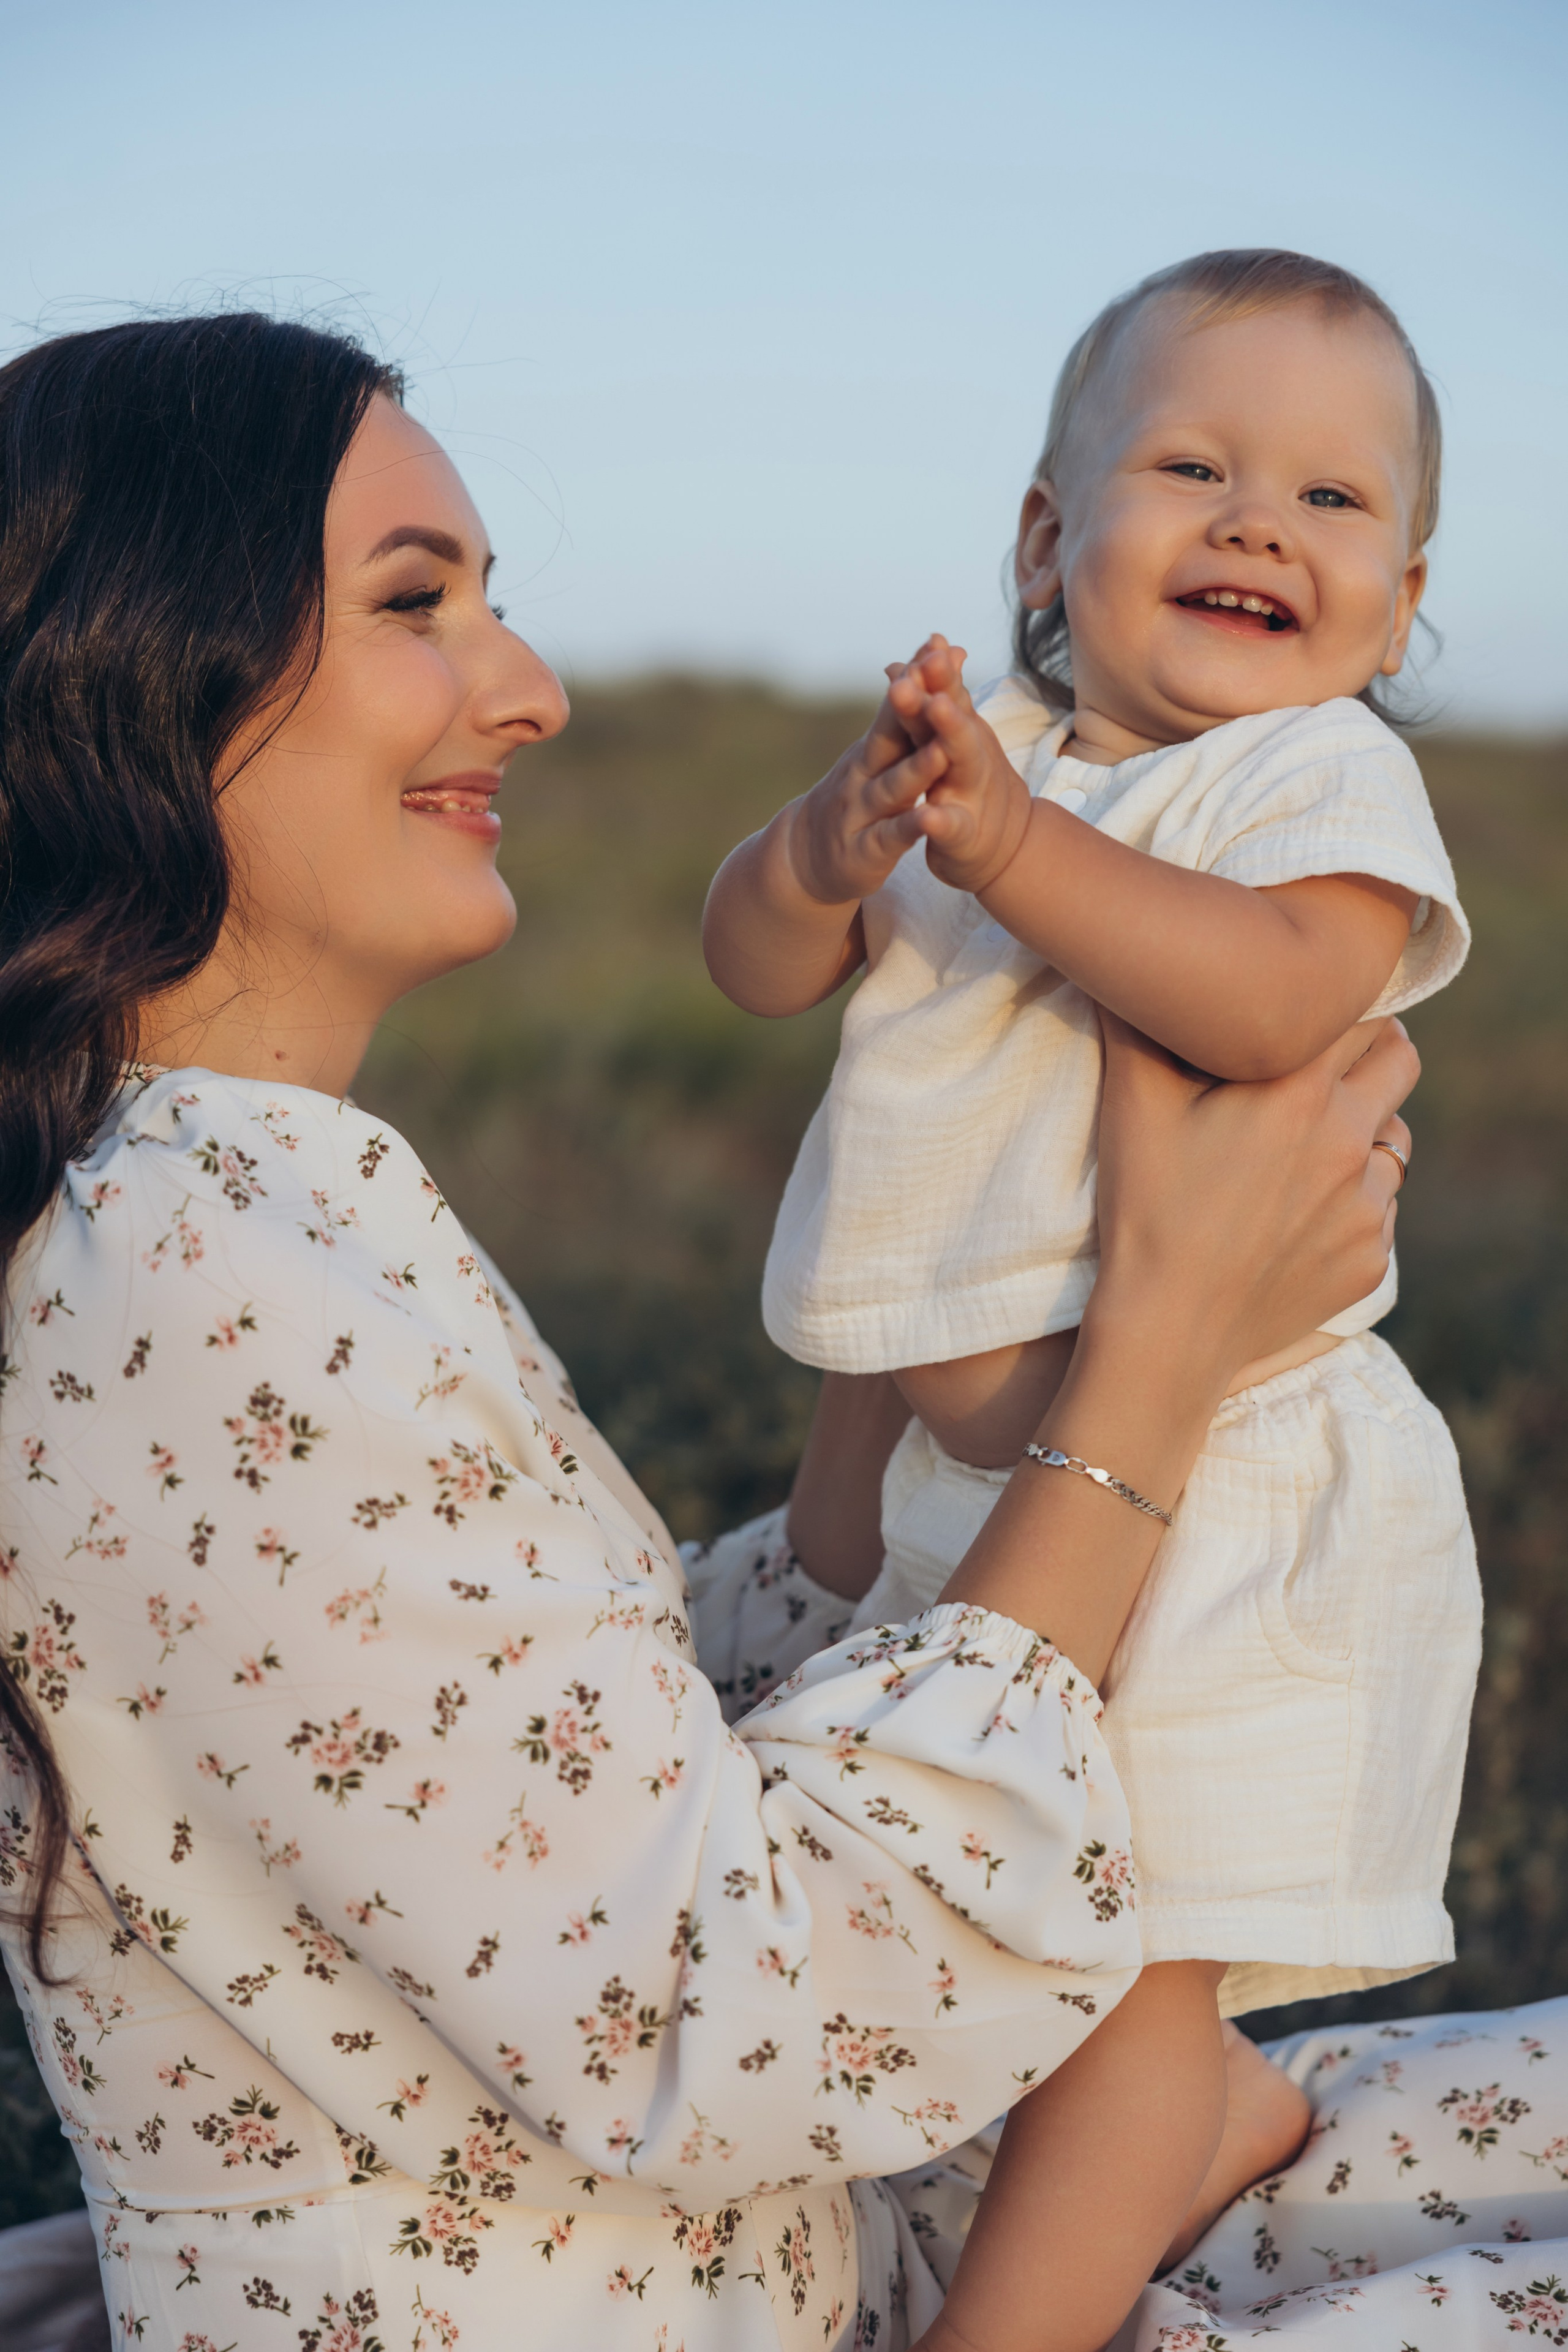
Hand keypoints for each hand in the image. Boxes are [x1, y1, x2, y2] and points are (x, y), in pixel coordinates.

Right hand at [784, 666, 951, 905]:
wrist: (802, 859)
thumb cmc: (853, 800)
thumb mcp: (875, 756)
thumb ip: (901, 716)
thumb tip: (928, 657)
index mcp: (873, 749)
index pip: (896, 706)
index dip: (916, 676)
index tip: (939, 643)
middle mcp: (863, 774)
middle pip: (889, 736)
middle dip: (911, 705)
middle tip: (933, 674)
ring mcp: (861, 813)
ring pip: (892, 787)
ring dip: (916, 769)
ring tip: (941, 751)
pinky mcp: (865, 852)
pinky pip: (890, 838)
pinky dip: (909, 828)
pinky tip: (930, 820)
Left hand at [889, 639, 1033, 895]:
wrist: (1004, 849)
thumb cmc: (970, 786)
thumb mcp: (954, 740)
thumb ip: (940, 697)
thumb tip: (919, 653)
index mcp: (958, 734)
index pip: (946, 695)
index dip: (939, 669)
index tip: (932, 639)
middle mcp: (967, 757)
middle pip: (954, 718)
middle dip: (942, 687)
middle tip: (927, 660)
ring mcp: (968, 794)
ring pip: (961, 760)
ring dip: (950, 732)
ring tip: (937, 707)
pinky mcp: (963, 836)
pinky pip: (952, 826)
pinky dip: (941, 822)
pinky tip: (928, 817)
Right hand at [1088, 1010, 1416, 1400]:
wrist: (1167, 1332)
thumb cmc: (1145, 1209)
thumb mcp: (1131, 1104)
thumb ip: (1138, 1022)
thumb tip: (1129, 966)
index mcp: (1301, 1090)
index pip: (1359, 1006)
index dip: (1331, 1001)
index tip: (1305, 1009)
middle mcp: (1352, 1140)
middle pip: (1401, 1058)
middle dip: (1369, 1049)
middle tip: (1322, 1060)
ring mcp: (1369, 1205)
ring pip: (1397, 1136)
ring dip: (1366, 1126)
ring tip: (1310, 1142)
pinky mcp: (1372, 1257)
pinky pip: (1383, 1206)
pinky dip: (1353, 1198)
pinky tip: (1298, 1212)